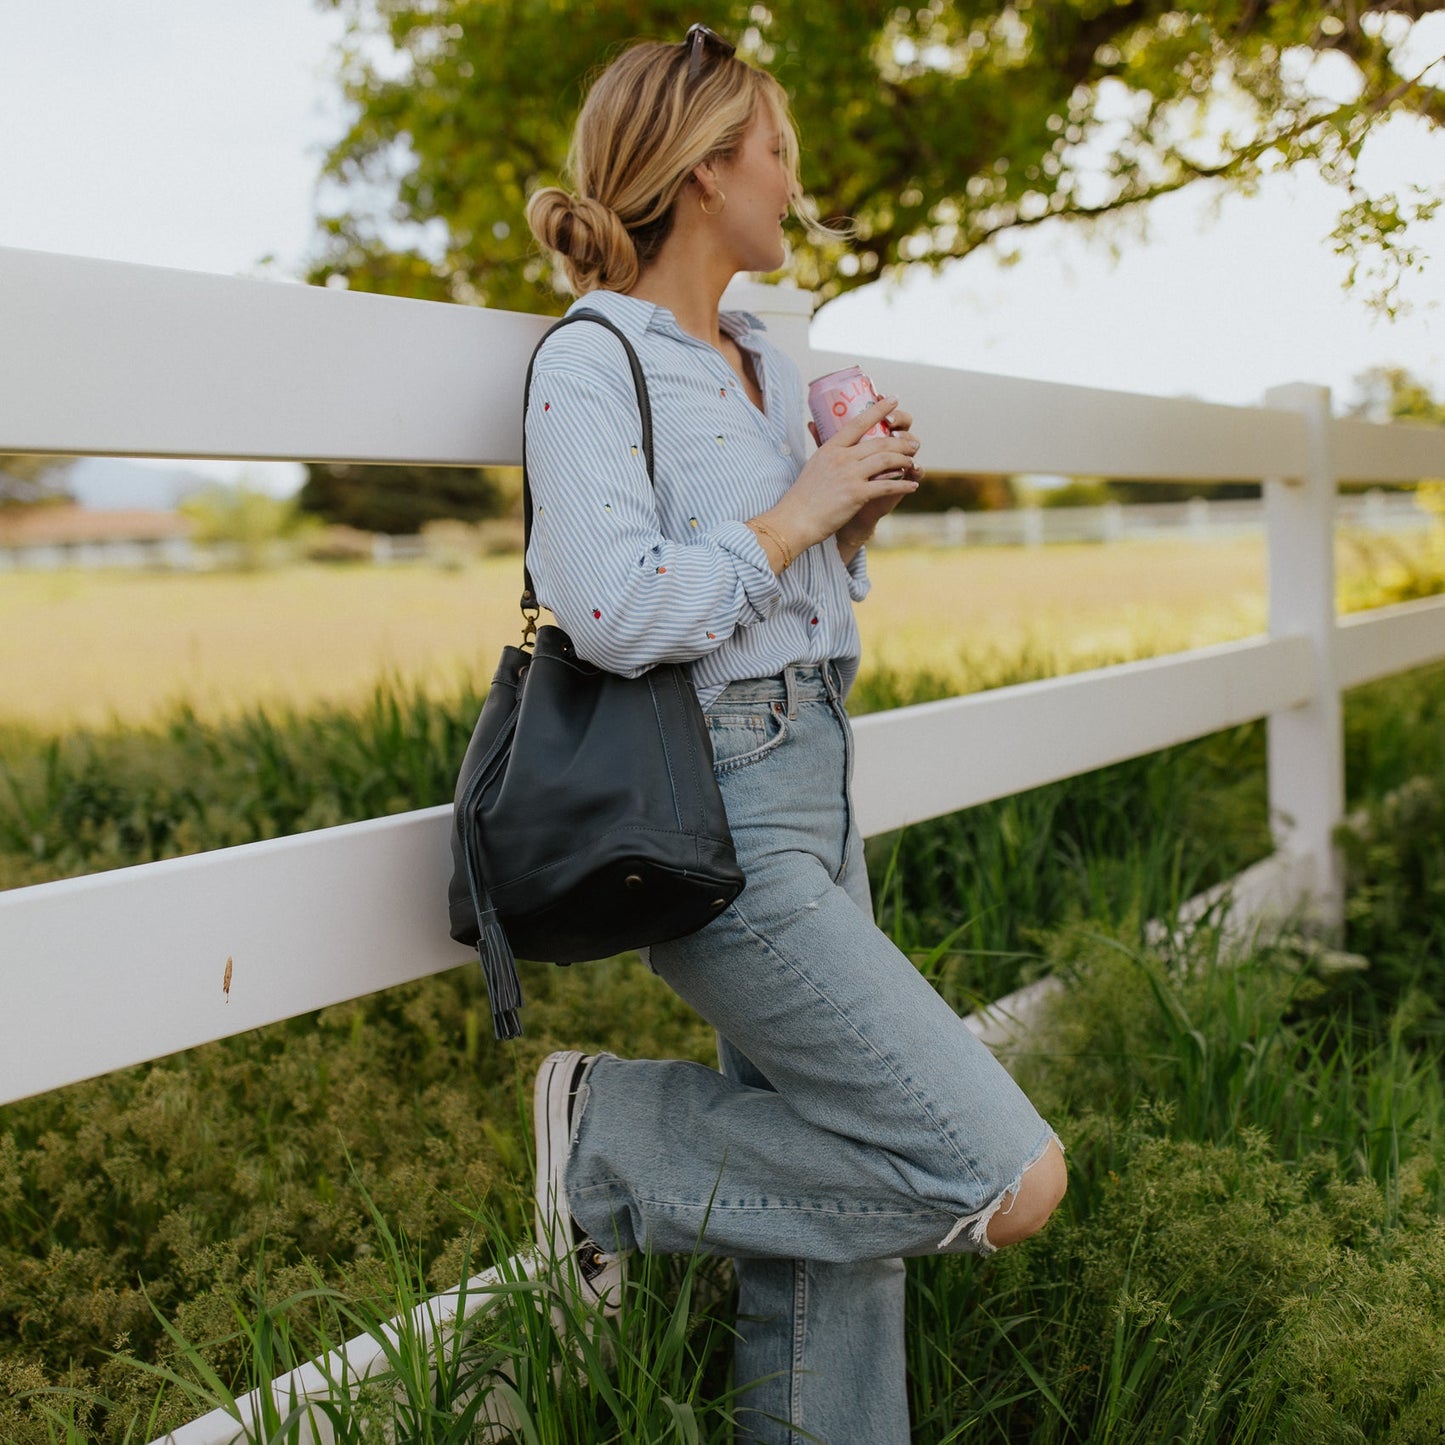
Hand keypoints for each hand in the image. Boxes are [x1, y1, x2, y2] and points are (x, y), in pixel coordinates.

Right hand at [760, 395, 919, 555]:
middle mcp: (841, 458)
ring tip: (912, 462)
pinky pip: (887, 486)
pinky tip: (912, 485)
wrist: (796, 519)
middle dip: (901, 441)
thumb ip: (822, 448)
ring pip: (886, 459)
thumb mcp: (812, 464)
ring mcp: (850, 475)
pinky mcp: (857, 494)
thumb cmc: (804, 495)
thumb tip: (817, 427)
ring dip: (904, 460)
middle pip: (879, 442)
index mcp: (831, 448)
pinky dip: (903, 485)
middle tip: (913, 443)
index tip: (894, 399)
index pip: (858, 422)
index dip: (879, 409)